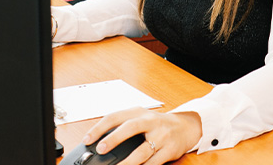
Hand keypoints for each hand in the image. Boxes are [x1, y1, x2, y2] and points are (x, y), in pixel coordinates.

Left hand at [83, 107, 202, 164]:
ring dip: (128, 161)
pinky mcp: (170, 150)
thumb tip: (99, 140)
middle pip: (130, 128)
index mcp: (137, 112)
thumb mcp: (139, 118)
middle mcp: (149, 122)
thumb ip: (122, 126)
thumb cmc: (156, 123)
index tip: (87, 139)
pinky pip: (154, 162)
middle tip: (101, 149)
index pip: (114, 117)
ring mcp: (161, 136)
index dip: (98, 128)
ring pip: (143, 150)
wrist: (186, 126)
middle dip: (114, 139)